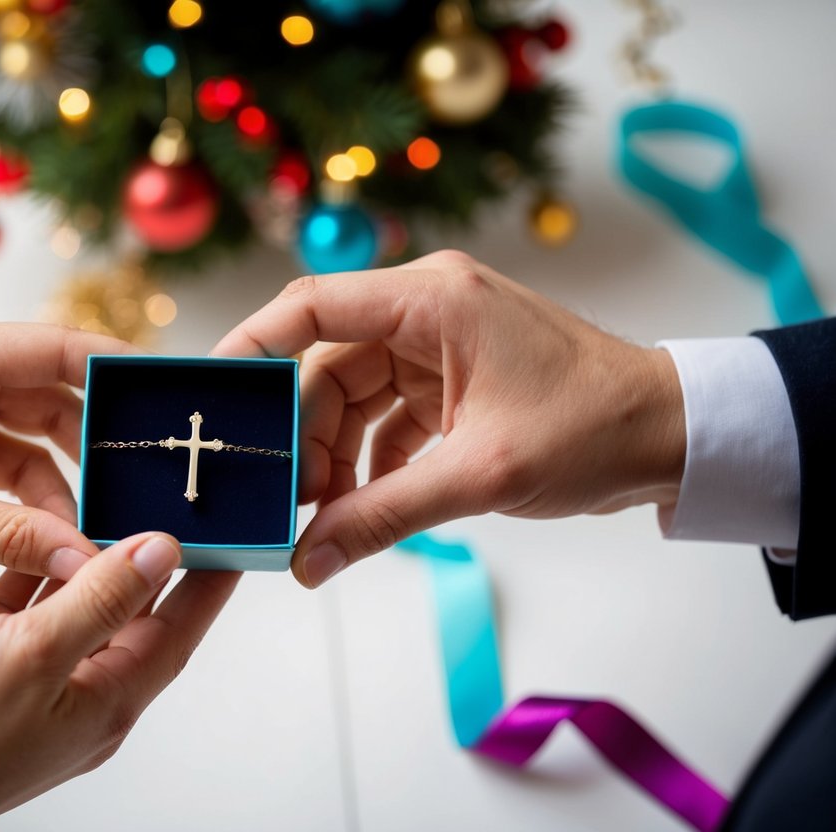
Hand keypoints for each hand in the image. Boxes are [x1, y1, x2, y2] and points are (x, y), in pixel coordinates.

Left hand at [0, 317, 134, 576]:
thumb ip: (5, 533)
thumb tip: (84, 563)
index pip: (56, 348)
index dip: (118, 371)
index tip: (168, 400)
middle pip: (56, 395)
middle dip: (98, 443)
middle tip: (144, 485)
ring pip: (40, 436)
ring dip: (68, 482)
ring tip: (100, 528)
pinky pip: (14, 467)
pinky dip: (36, 501)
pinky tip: (58, 539)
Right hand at [0, 534, 239, 826]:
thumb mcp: (37, 655)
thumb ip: (102, 600)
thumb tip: (161, 552)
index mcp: (108, 696)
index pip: (178, 629)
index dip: (207, 584)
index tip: (232, 541)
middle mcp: (79, 690)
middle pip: (132, 616)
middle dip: (151, 565)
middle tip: (170, 509)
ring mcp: (34, 682)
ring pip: (76, 609)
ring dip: (88, 564)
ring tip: (106, 509)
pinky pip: (26, 613)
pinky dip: (33, 577)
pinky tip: (34, 542)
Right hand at [213, 251, 684, 586]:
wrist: (672, 435)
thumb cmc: (593, 430)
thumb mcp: (479, 475)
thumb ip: (384, 516)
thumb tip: (308, 562)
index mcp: (431, 301)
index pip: (311, 305)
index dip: (251, 345)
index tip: (213, 396)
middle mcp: (426, 310)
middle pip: (325, 364)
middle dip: (301, 434)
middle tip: (281, 500)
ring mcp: (437, 344)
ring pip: (350, 395)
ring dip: (333, 454)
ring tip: (320, 517)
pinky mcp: (450, 380)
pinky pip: (385, 416)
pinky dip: (369, 460)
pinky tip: (360, 507)